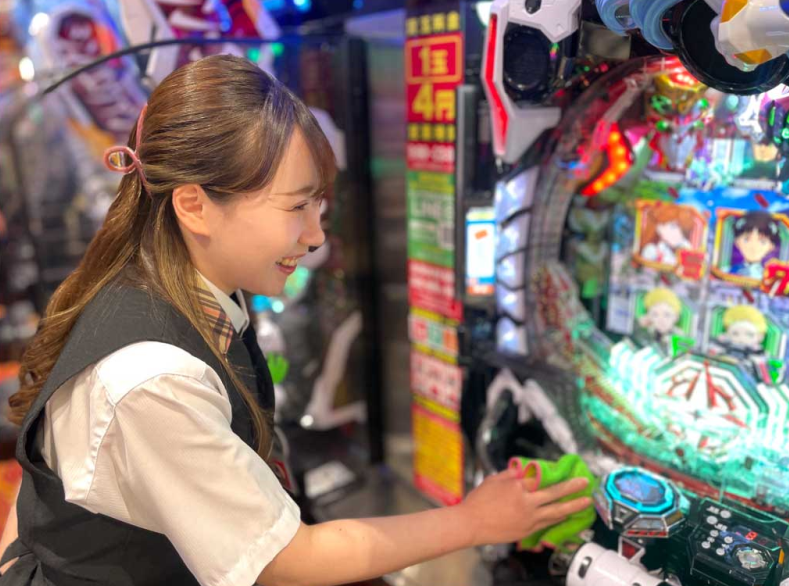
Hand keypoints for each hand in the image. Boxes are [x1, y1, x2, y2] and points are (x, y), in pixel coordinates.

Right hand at [458, 467, 590, 546]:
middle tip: (586, 483)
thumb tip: (523, 470)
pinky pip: (547, 523)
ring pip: (556, 512)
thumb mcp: (493, 480)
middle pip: (554, 494)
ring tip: (585, 502)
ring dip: (573, 506)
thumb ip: (510, 474)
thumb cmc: (479, 500)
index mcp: (518, 486)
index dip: (553, 474)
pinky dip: (558, 518)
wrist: (471, 524)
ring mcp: (529, 518)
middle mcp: (527, 502)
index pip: (541, 478)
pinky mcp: (527, 530)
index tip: (566, 470)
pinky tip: (566, 515)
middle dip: (572, 488)